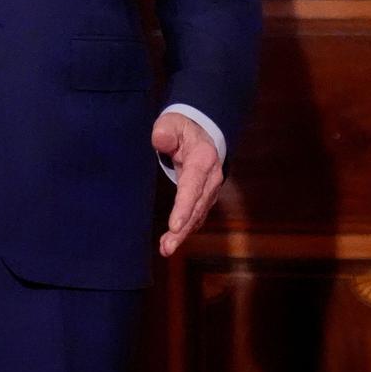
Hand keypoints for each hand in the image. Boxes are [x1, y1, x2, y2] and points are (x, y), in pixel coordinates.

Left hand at [153, 111, 221, 256]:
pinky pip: (195, 217)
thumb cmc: (183, 129)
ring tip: (165, 249)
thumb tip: (160, 141)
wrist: (201, 135)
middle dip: (183, 228)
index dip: (184, 206)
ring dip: (183, 234)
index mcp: (203, 159)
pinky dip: (184, 231)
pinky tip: (169, 243)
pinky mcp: (203, 199)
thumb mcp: (173, 122)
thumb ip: (166, 131)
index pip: (193, 185)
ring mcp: (209, 191)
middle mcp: (211, 178)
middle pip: (197, 207)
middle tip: (167, 247)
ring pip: (197, 216)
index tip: (175, 225)